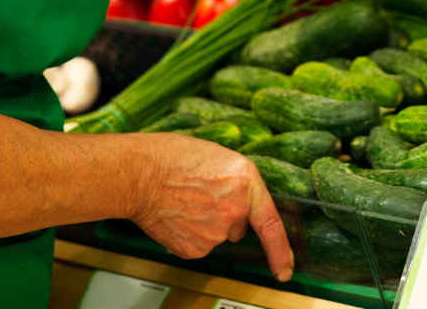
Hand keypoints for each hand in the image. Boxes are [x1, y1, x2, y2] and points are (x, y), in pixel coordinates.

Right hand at [134, 134, 293, 281]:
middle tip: (199, 196)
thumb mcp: (217, 158)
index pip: (272, 224)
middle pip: (238, 225)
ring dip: (203, 224)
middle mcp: (237, 209)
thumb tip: (237, 200)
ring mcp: (217, 233)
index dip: (281, 251)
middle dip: (224, 216)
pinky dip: (187, 235)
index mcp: (246, 180)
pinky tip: (175, 215)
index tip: (286, 269)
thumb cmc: (170, 158)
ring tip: (182, 201)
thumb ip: (235, 183)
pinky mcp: (196, 248)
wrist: (139, 173)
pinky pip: (196, 245)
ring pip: (215, 236)